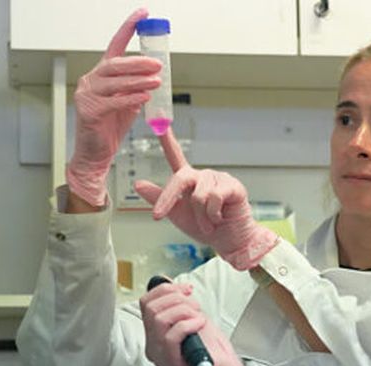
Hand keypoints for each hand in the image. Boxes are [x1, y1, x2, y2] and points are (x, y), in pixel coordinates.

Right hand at [66, 8, 162, 206]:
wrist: (96, 154)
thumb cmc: (109, 128)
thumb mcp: (126, 104)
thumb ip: (135, 89)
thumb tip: (154, 79)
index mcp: (101, 75)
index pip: (114, 45)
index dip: (128, 27)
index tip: (144, 13)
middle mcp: (91, 80)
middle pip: (116, 64)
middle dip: (139, 62)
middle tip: (158, 63)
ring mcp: (87, 95)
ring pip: (115, 82)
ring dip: (138, 80)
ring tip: (157, 80)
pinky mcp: (89, 111)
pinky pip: (113, 101)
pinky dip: (130, 98)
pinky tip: (144, 96)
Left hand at [133, 131, 278, 269]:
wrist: (229, 241)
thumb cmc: (205, 228)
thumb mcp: (176, 215)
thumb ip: (159, 199)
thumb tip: (137, 183)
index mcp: (189, 180)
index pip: (175, 155)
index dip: (166, 138)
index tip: (158, 119)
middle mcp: (202, 175)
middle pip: (179, 178)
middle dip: (168, 200)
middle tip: (160, 217)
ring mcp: (218, 179)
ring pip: (198, 195)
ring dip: (200, 216)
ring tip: (209, 223)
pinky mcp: (233, 186)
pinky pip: (213, 198)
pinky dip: (213, 214)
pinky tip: (220, 217)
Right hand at [139, 281, 272, 365]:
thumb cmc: (214, 352)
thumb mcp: (196, 321)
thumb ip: (182, 306)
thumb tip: (175, 289)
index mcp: (156, 335)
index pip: (146, 303)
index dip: (166, 289)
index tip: (185, 290)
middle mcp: (154, 347)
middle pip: (151, 308)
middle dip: (177, 299)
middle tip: (195, 307)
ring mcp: (161, 357)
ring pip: (159, 319)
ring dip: (184, 311)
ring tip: (198, 318)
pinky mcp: (172, 364)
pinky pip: (171, 336)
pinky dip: (189, 324)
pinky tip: (200, 325)